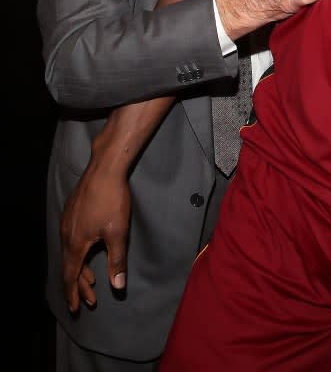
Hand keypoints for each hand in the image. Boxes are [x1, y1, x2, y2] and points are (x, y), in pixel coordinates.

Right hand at [60, 159, 130, 311]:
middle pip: (70, 266)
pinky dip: (79, 252)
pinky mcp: (71, 211)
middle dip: (80, 284)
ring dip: (80, 268)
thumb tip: (117, 287)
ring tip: (92, 278)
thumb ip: (117, 261)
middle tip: (91, 299)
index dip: (74, 294)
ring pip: (70, 251)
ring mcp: (67, 221)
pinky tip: (88, 249)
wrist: (105, 168)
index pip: (71, 276)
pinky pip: (71, 239)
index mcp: (75, 243)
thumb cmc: (112, 200)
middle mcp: (66, 234)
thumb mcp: (118, 233)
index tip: (76, 308)